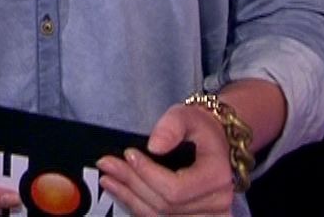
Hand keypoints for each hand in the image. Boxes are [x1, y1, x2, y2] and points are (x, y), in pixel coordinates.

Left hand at [96, 104, 234, 216]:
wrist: (216, 144)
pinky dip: (138, 207)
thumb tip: (153, 146)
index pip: (175, 189)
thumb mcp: (187, 116)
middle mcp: (217, 203)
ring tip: (108, 179)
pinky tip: (121, 192)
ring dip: (130, 199)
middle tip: (106, 164)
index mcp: (217, 177)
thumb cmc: (200, 129)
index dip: (147, 174)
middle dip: (131, 183)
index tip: (128, 154)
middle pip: (165, 205)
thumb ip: (171, 126)